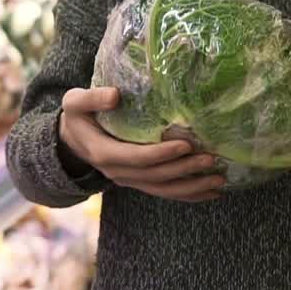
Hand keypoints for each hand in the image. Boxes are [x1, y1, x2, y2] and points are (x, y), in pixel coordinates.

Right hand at [58, 87, 225, 201]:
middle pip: (156, 176)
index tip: (186, 145)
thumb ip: (92, 98)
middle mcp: (118, 172)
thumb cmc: (78, 116)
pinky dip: (188, 195)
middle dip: (185, 169)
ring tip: (218, 179)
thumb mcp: (76, 103)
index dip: (162, 154)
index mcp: (104, 153)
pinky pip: (165, 192)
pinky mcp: (139, 182)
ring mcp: (129, 180)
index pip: (138, 158)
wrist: (72, 141)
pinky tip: (211, 192)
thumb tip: (116, 95)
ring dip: (192, 186)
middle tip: (211, 159)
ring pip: (164, 189)